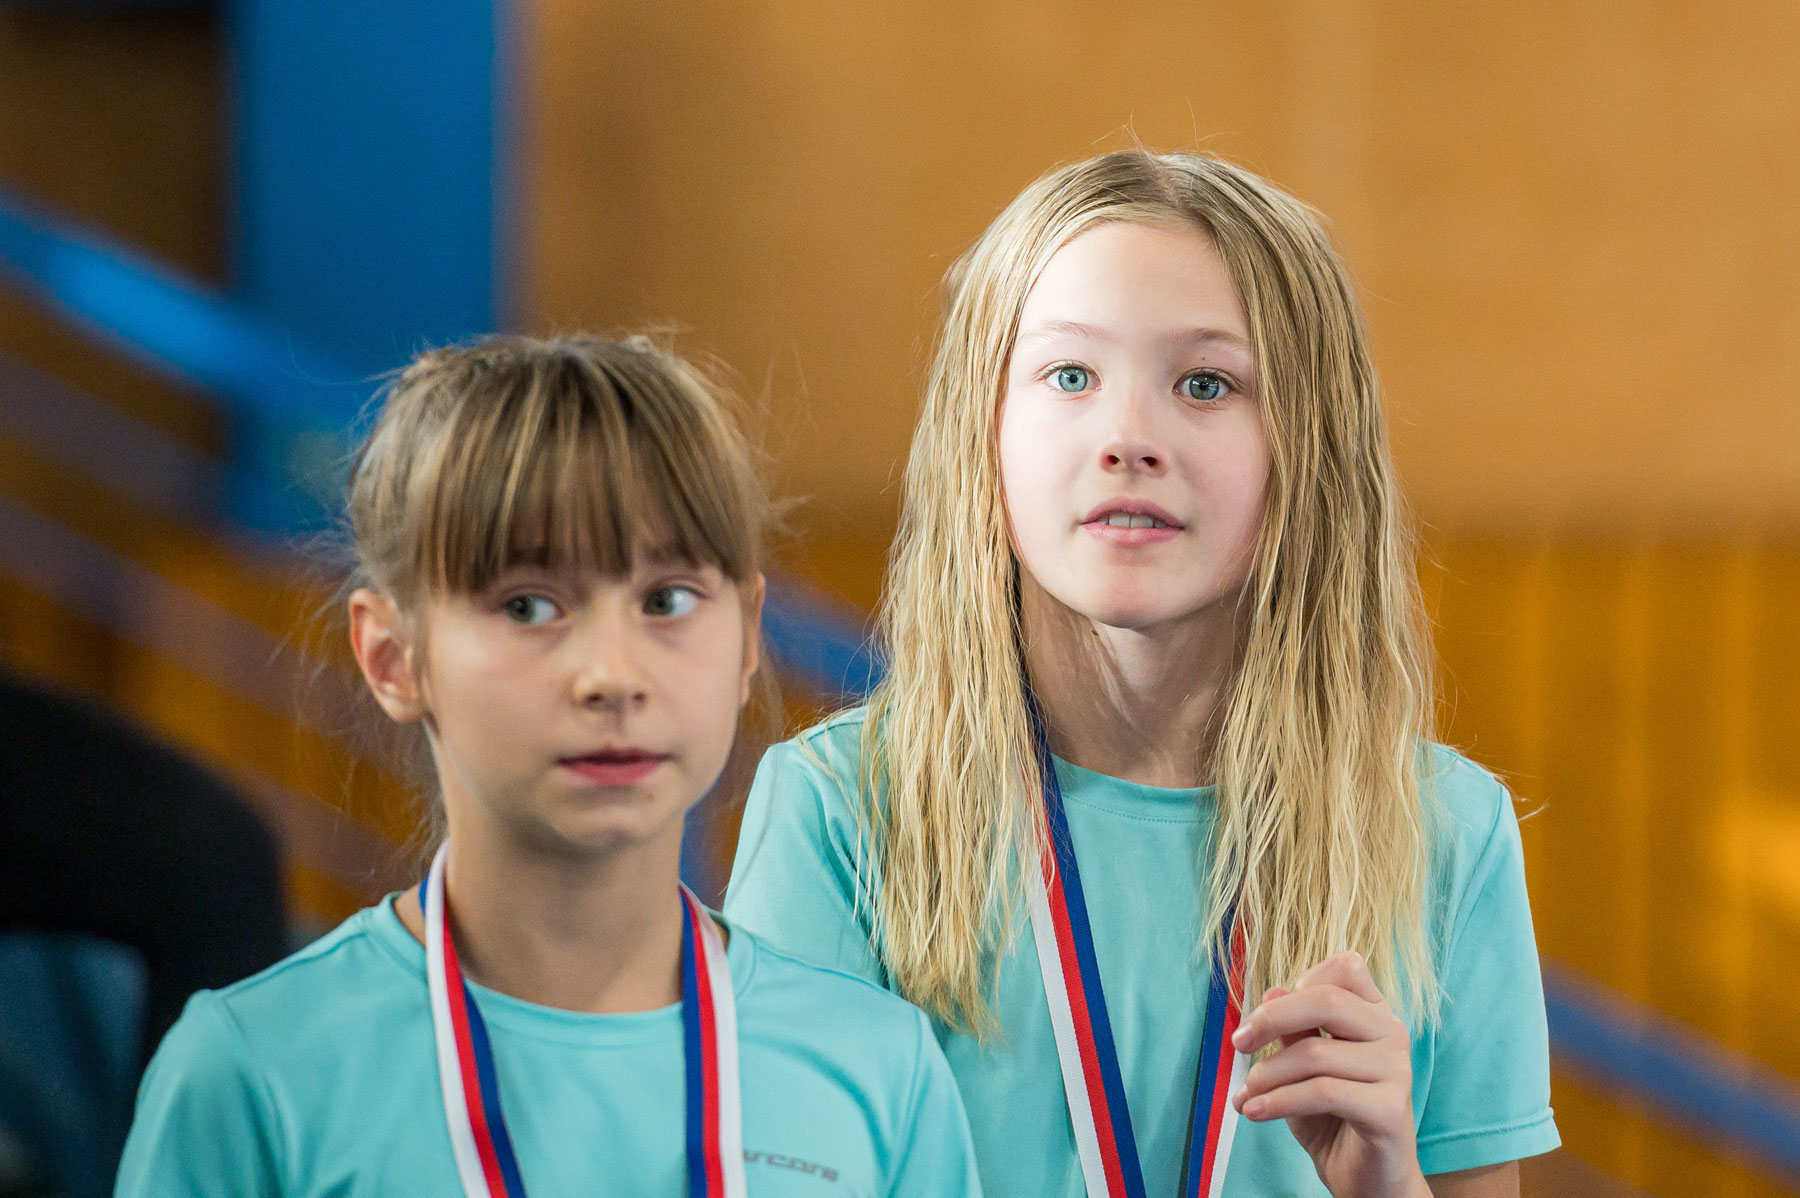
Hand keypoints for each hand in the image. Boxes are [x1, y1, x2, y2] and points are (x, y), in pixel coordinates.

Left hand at [1230, 951, 1427, 1197]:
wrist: (1364, 1179)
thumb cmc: (1330, 1116)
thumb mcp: (1302, 1067)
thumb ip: (1293, 1030)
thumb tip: (1270, 992)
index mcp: (1374, 1014)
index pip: (1345, 968)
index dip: (1301, 983)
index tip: (1267, 1015)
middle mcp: (1391, 1034)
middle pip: (1327, 1000)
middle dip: (1271, 1019)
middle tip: (1239, 1043)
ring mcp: (1396, 1070)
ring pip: (1316, 1053)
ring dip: (1267, 1074)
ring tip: (1247, 1094)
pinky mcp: (1390, 1109)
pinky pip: (1323, 1092)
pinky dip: (1280, 1100)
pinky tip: (1255, 1111)